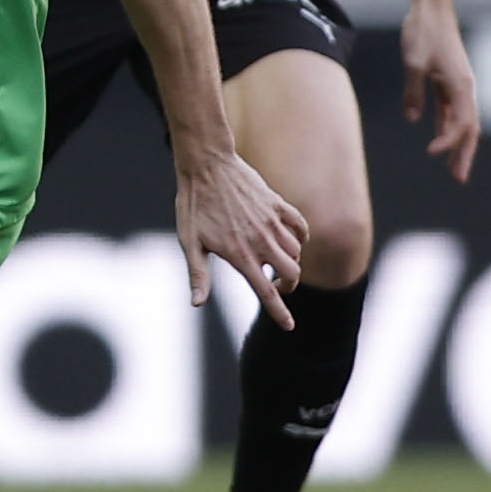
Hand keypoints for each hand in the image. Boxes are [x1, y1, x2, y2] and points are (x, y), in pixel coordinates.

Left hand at [175, 148, 307, 329]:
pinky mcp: (278, 205)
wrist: (207, 165)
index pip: (267, 292)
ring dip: (290, 261)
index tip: (289, 327)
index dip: (279, 313)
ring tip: (273, 260)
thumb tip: (197, 303)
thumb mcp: (189, 242)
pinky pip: (301, 226)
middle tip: (276, 285)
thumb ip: (198, 274)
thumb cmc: (193, 205)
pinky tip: (290, 239)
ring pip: (297, 252)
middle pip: (292, 274)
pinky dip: (300, 237)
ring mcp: (273, 222)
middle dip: (288, 286)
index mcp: (240, 255)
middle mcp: (262, 241)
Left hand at [401, 0, 479, 181]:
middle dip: (464, 154)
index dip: (448, 141)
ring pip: (461, 121)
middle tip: (458, 178)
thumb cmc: (423, 32)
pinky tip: (437, 140)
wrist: (431, 9)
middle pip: (469, 128)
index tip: (430, 153)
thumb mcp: (413, 62)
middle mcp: (465, 88)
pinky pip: (450, 110)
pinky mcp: (448, 81)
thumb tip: (413, 119)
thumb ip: (413, 92)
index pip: (461, 122)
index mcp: (461, 85)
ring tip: (452, 168)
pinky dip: (445, 126)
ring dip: (456, 144)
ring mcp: (458, 85)